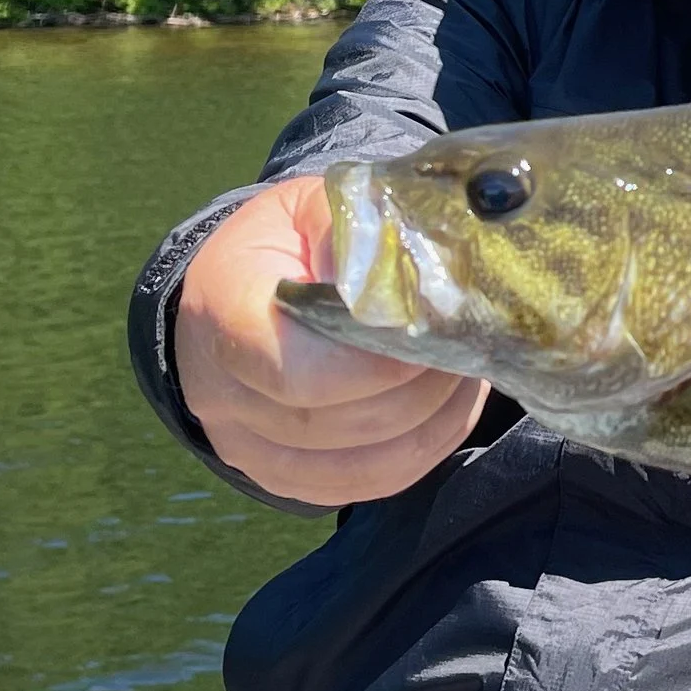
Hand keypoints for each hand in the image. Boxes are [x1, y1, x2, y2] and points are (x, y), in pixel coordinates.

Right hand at [177, 173, 486, 505]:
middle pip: (339, 421)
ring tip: (464, 366)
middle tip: (468, 343)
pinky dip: (427, 445)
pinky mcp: (284, 478)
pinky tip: (448, 400)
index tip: (428, 326)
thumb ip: (359, 232)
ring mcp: (248, 446)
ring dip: (435, 417)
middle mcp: (222, 392)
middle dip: (421, 385)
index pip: (297, 371)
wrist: (238, 293)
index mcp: (223, 314)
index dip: (376, 362)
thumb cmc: (285, 245)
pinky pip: (374, 482)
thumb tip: (411, 279)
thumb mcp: (314, 208)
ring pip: (367, 461)